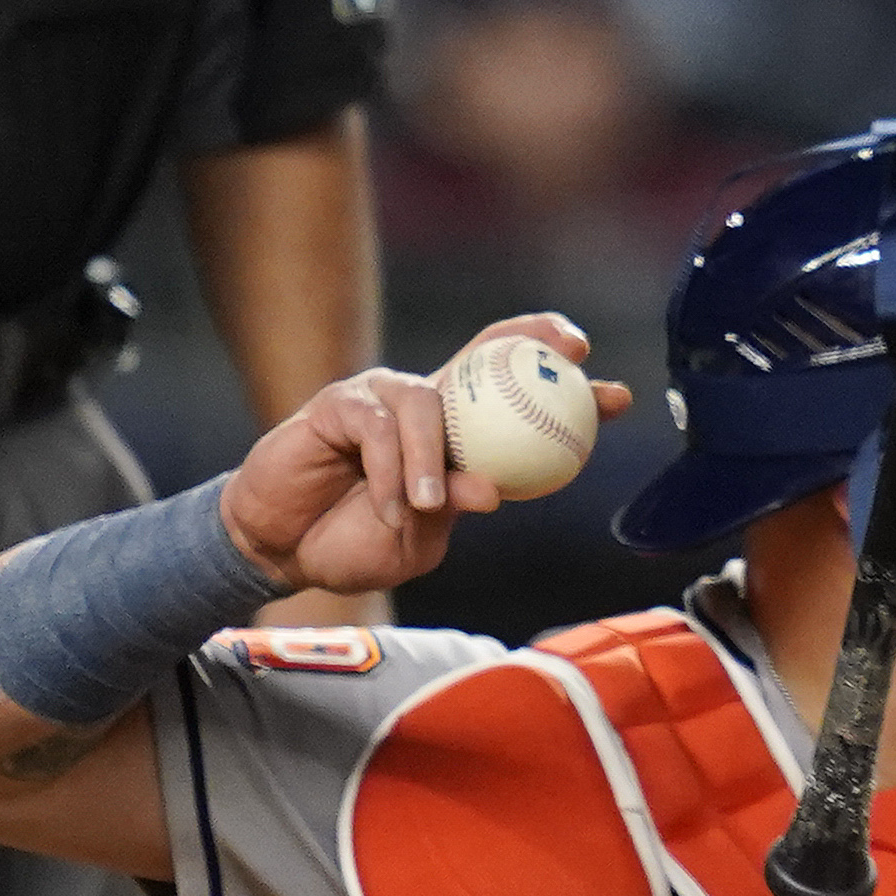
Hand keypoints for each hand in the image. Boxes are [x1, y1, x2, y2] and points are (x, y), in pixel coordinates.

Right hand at [215, 315, 629, 596]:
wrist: (282, 552)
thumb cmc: (354, 541)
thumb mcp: (420, 537)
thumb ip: (454, 508)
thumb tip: (494, 490)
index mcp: (456, 432)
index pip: (515, 390)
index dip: (563, 383)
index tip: (613, 393)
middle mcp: (425, 402)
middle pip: (487, 352)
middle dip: (538, 343)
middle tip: (572, 359)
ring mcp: (381, 397)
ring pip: (427, 404)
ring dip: (431, 461)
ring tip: (429, 505)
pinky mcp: (337, 404)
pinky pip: (376, 427)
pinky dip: (388, 472)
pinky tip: (392, 505)